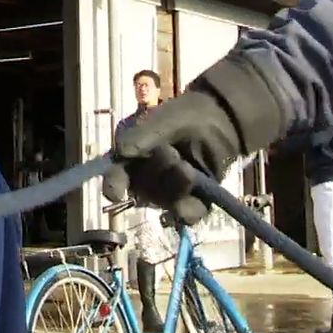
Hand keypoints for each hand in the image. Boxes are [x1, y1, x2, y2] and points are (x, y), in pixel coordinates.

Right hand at [102, 91, 239, 221]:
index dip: (113, 186)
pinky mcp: (192, 202)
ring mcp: (167, 194)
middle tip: (171, 151)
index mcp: (128, 160)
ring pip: (164, 202)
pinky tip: (198, 193)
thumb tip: (122, 153)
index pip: (115, 178)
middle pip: (142, 190)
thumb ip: (138, 136)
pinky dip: (191, 208)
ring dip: (175, 185)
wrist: (218, 119)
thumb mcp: (158, 121)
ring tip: (188, 167)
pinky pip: (187, 215)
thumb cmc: (181, 117)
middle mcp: (143, 180)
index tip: (115, 193)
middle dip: (157, 172)